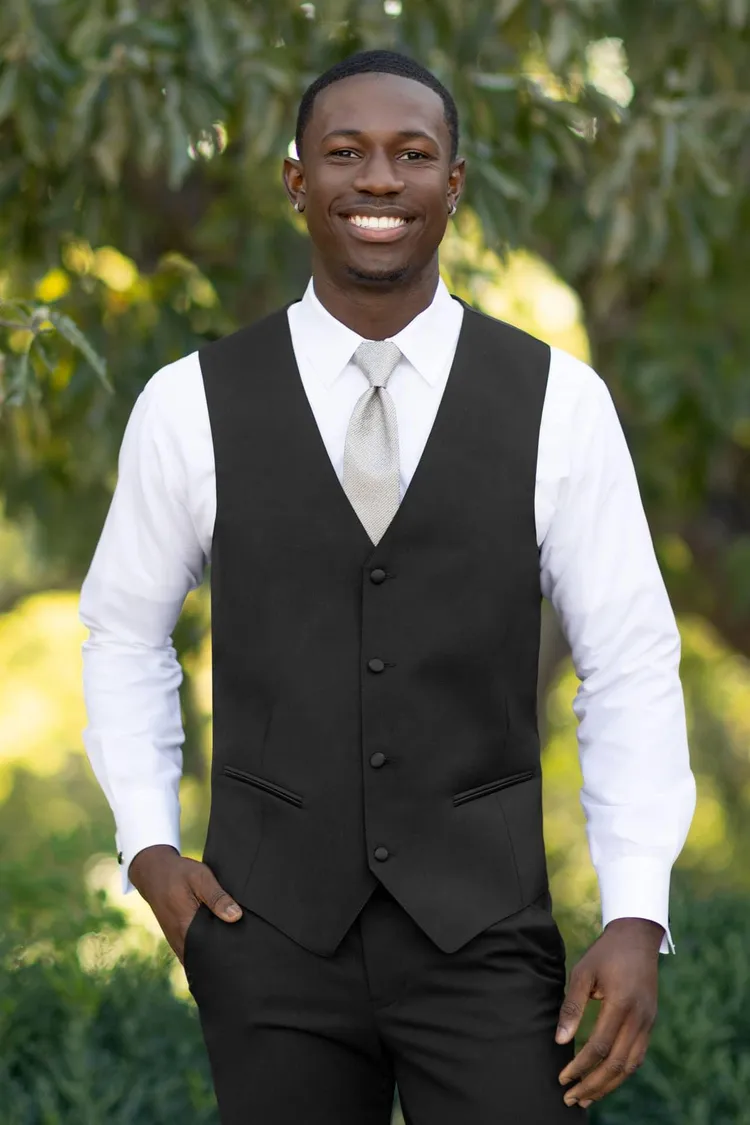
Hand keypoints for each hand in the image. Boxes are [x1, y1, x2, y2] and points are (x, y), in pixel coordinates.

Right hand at [128, 844, 241, 963]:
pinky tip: (216, 942)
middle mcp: (179, 939)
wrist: (153, 873)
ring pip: (198, 957)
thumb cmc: (179, 873)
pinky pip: (192, 953)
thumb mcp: (200, 877)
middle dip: (221, 956)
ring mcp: (176, 941)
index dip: (226, 952)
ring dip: (212, 954)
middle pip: (205, 958)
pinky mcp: (176, 939)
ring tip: (232, 947)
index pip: (210, 950)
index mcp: (186, 925)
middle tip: (240, 949)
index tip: (242, 949)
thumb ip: (217, 897)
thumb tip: (236, 916)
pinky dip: (204, 950)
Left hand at [556, 917, 662, 1109]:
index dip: (580, 1067)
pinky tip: (606, 1080)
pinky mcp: (650, 1023)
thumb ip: (572, 1006)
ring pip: (630, 1065)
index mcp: (621, 1005)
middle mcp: (639, 1018)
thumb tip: (560, 1041)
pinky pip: (637, 1056)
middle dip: (593, 1085)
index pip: (599, 1047)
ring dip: (608, 1085)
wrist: (637, 938)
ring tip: (587, 1098)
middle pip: (616, 1064)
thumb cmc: (605, 953)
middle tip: (571, 1099)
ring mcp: (648, 1022)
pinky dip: (621, 1072)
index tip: (562, 1079)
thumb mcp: (583, 972)